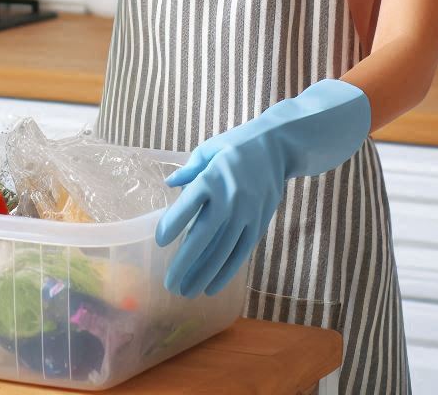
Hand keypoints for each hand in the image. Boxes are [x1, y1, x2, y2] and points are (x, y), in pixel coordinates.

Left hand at [154, 78, 370, 298]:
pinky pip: (241, 252)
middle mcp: (229, 199)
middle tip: (170, 283)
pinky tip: (212, 285)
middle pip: (204, 237)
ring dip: (204, 273)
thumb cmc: (236, 145)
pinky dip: (226, 271)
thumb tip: (169, 185)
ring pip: (222, 251)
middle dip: (186, 262)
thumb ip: (189, 169)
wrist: (277, 148)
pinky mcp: (259, 224)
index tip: (160, 242)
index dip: (173, 225)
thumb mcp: (208, 149)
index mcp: (212, 177)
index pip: (188, 206)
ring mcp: (246, 214)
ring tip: (187, 291)